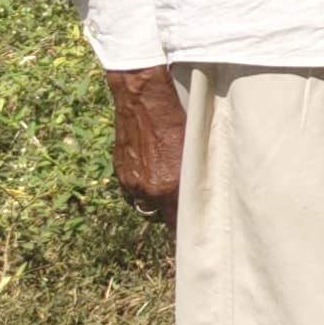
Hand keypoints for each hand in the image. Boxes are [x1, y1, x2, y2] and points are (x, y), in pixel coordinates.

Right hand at [106, 66, 184, 225]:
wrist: (144, 98)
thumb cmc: (179, 117)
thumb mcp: (196, 148)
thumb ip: (198, 174)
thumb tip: (202, 190)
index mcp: (169, 185)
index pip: (177, 221)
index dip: (186, 224)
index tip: (195, 226)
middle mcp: (148, 189)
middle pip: (162, 216)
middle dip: (173, 213)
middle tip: (185, 206)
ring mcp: (131, 182)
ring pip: (146, 205)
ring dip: (157, 202)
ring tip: (169, 191)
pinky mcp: (121, 172)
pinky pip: (133, 192)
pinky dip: (143, 190)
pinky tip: (154, 178)